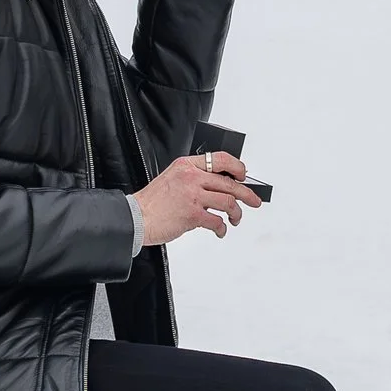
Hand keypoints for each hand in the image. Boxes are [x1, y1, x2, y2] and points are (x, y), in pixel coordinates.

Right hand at [135, 151, 262, 246]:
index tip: (243, 176)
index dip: (237, 167)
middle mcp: (191, 177)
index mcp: (186, 165)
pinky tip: (220, 231)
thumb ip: (193, 178)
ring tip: (235, 219)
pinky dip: (222, 228)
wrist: (136, 217)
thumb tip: (218, 186)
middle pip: (230, 183)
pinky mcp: (193, 215)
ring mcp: (193, 196)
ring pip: (228, 202)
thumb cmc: (153, 202)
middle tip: (254, 201)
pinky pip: (217, 221)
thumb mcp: (172, 178)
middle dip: (247, 194)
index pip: (220, 158)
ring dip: (236, 213)